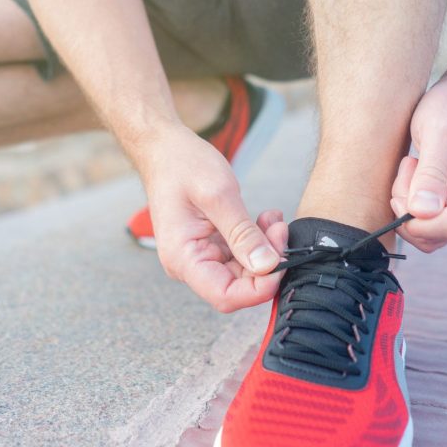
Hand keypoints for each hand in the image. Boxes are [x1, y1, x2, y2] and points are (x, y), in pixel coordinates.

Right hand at [136, 124, 287, 312]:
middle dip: (266, 263)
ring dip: (265, 249)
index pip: (226, 296)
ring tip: (272, 220)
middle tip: (279, 229)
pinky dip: (257, 241)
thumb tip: (268, 266)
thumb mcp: (219, 195)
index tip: (281, 259)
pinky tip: (264, 220)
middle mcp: (188, 265)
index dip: (259, 287)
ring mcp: (199, 257)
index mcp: (183, 258)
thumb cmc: (182, 165)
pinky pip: (240, 256)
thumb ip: (243, 234)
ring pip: (243, 272)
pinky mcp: (210, 246)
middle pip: (238, 286)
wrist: (164, 149)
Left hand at [390, 77, 446, 251]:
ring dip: (411, 207)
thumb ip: (431, 173)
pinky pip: (434, 224)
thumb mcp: (438, 130)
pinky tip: (419, 177)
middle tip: (408, 168)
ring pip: (434, 233)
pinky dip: (417, 206)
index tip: (401, 193)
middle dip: (411, 210)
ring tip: (415, 168)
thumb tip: (422, 213)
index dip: (419, 221)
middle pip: (441, 233)